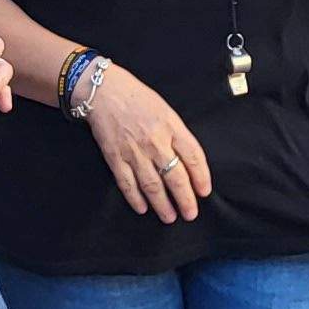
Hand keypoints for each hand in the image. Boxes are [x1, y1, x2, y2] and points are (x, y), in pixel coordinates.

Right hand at [81, 65, 210, 223]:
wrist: (104, 91)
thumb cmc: (137, 99)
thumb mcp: (166, 111)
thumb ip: (177, 135)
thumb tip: (188, 162)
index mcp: (171, 127)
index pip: (193, 157)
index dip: (201, 178)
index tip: (204, 192)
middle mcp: (155, 141)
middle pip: (175, 177)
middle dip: (185, 199)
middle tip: (190, 214)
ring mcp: (134, 151)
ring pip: (152, 185)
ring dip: (162, 204)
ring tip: (169, 217)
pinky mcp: (115, 157)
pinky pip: (127, 183)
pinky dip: (135, 198)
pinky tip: (142, 208)